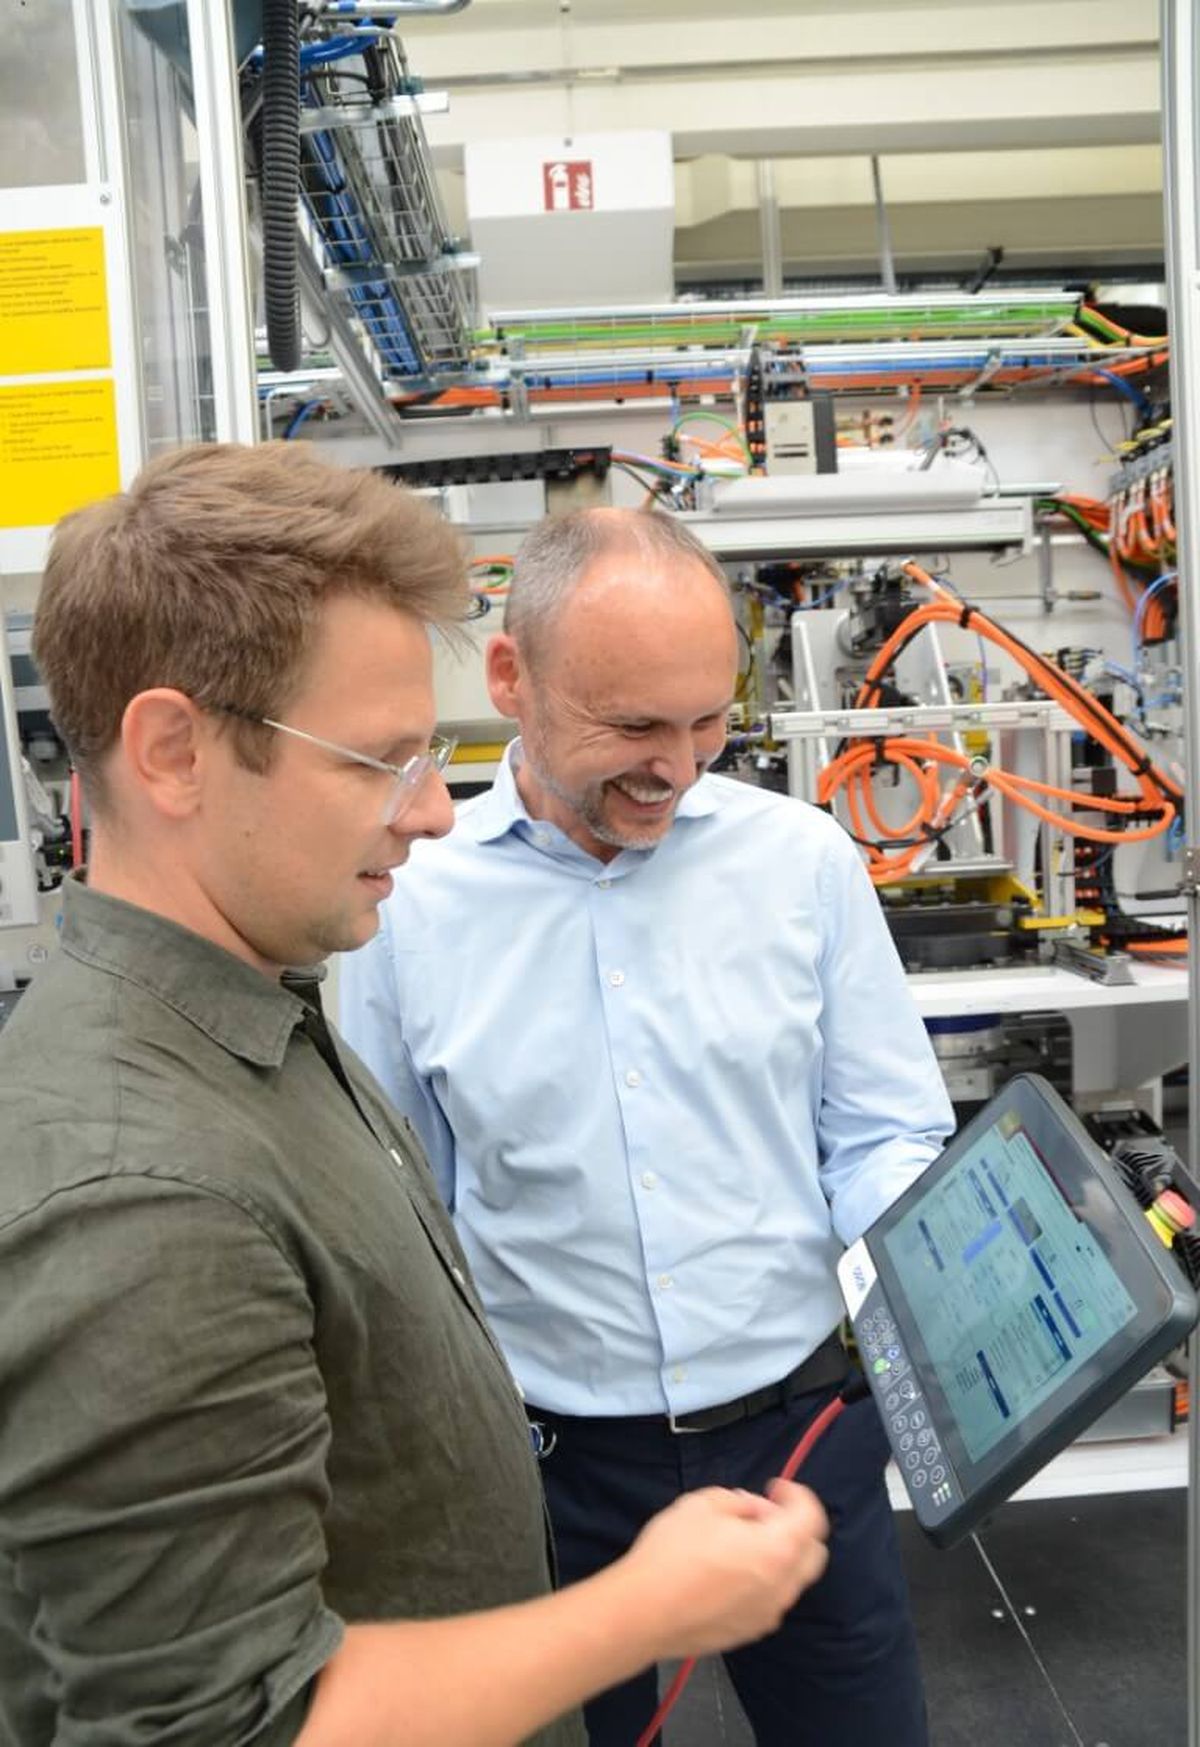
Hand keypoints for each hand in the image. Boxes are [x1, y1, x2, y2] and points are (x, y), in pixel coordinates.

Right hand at [616, 1480, 829, 1658]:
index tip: (775, 1487)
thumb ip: (738, 1501)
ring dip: (779, 1556)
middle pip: (813, 1553)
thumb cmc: (671, 1555)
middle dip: (796, 1528)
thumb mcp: (701, 1504)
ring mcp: (768, 1614)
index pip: (812, 1517)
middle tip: (762, 1515)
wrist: (643, 1612)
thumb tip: (751, 1509)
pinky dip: (763, 1580)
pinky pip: (770, 1600)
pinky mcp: (750, 1632)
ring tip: (740, 1544)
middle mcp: (782, 1586)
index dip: (797, 1495)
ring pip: (793, 1579)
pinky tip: (728, 1573)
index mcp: (777, 1549)